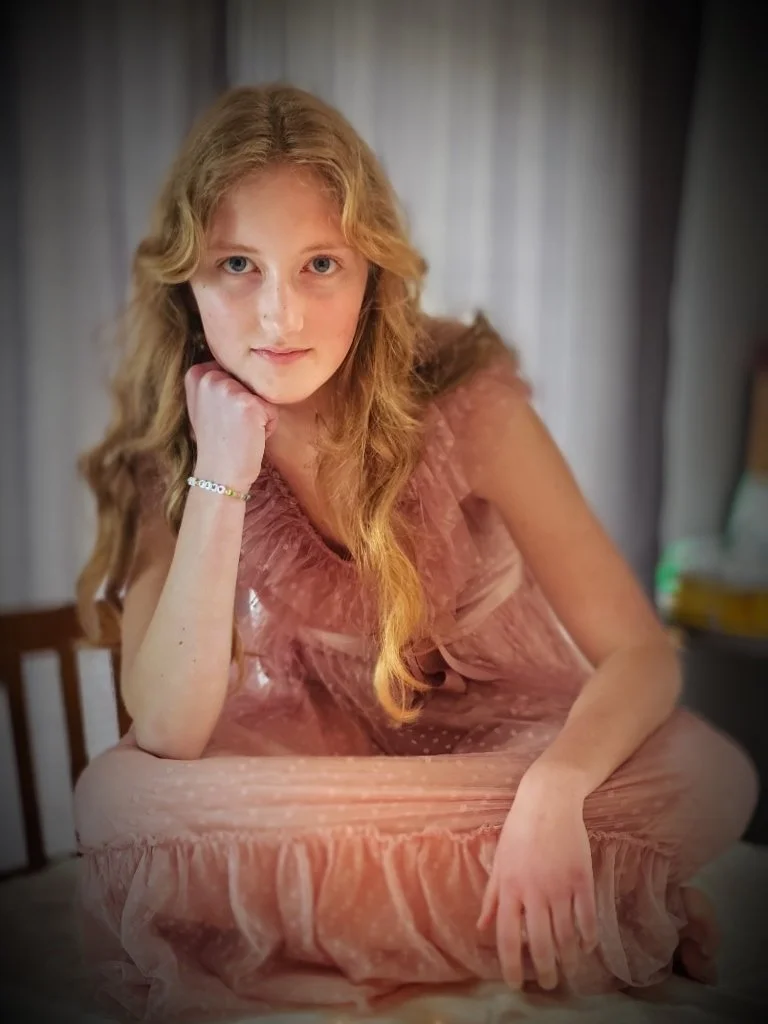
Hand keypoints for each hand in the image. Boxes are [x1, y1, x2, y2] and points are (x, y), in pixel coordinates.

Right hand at [184, 359, 278, 490]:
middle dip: (249, 403)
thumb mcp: (206, 405)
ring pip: (263, 394)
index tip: (221, 417)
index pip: (236, 371)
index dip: (236, 395)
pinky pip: (273, 410)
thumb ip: (217, 382)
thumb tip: (242, 364)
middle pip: (250, 380)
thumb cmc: (218, 443)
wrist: (219, 474)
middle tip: (232, 426)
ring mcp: (227, 388)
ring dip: (260, 414)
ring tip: (241, 431)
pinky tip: (251, 437)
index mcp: (196, 373)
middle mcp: (209, 376)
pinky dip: (269, 426)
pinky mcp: (248, 404)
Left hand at [476, 769, 597, 990]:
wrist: (548, 800)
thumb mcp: (500, 862)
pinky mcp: (582, 878)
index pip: (507, 937)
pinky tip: (586, 946)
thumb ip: (492, 898)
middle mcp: (534, 891)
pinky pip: (587, 917)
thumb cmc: (519, 830)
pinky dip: (588, 937)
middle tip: (548, 985)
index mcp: (509, 888)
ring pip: (566, 936)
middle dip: (545, 971)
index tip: (515, 984)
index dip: (511, 966)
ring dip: (568, 959)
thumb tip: (481, 928)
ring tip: (568, 971)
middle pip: (541, 944)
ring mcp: (560, 886)